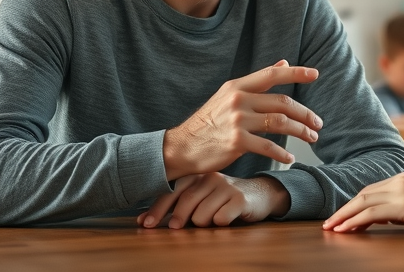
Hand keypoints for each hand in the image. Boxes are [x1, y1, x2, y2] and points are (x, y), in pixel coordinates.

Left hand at [137, 173, 288, 228]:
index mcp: (198, 175)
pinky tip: (227, 217)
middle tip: (175, 228)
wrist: (260, 194)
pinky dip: (220, 223)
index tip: (145, 224)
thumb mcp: (200, 196)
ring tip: (213, 218)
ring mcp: (226, 186)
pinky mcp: (240, 198)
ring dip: (203, 223)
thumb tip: (142, 221)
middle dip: (178, 218)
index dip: (157, 208)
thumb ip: (175, 205)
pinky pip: (220, 219)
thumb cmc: (223, 198)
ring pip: (202, 215)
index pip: (173, 190)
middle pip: (186, 202)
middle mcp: (211, 177)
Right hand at [163, 60, 322, 179]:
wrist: (181, 147)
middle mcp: (238, 100)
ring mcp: (237, 121)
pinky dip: (283, 153)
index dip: (296, 73)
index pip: (272, 74)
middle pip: (282, 103)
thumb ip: (257, 82)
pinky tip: (290, 158)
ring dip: (300, 132)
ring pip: (279, 123)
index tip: (315, 74)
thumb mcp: (229, 95)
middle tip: (317, 124)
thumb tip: (284, 63)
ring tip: (311, 138)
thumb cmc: (209, 122)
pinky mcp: (236, 142)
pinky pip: (268, 146)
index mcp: (237, 86)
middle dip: (305, 114)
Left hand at [322, 173, 403, 231]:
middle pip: (362, 195)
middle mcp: (398, 181)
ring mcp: (399, 191)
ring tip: (331, 227)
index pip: (370, 191)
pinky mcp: (403, 205)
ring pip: (362, 203)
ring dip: (344, 216)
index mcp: (401, 179)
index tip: (341, 216)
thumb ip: (400, 206)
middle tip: (329, 223)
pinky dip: (355, 220)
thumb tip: (384, 218)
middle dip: (343, 210)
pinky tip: (346, 229)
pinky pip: (371, 213)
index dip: (353, 204)